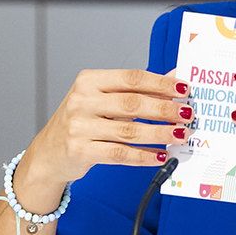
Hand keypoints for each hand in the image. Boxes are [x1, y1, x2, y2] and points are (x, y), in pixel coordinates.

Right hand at [12, 69, 189, 212]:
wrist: (49, 153)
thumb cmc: (81, 122)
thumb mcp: (103, 99)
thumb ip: (136, 90)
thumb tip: (174, 79)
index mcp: (88, 81)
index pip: (131, 78)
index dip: (160, 84)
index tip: (184, 89)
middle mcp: (81, 101)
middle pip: (132, 104)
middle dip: (165, 109)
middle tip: (187, 114)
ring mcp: (78, 126)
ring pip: (129, 131)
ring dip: (160, 134)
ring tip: (180, 135)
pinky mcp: (80, 150)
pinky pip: (119, 154)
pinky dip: (143, 156)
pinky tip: (160, 156)